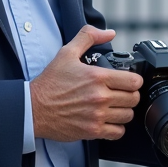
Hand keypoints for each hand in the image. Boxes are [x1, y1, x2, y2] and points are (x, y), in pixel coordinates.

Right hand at [29, 26, 142, 141]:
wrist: (33, 108)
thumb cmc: (50, 83)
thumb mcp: (67, 53)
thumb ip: (88, 37)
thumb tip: (109, 33)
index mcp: (97, 77)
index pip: (133, 81)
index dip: (134, 80)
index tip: (129, 81)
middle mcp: (100, 97)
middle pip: (134, 99)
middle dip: (130, 95)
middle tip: (122, 94)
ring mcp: (97, 115)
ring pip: (128, 115)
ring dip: (124, 111)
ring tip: (116, 107)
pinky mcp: (92, 131)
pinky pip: (118, 132)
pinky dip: (116, 128)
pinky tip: (109, 120)